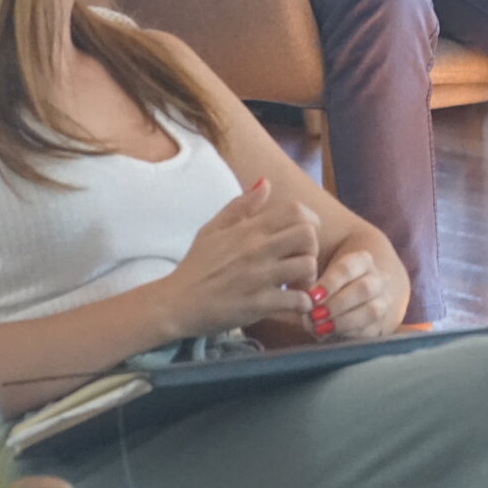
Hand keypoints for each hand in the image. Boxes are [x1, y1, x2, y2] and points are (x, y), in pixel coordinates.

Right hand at [159, 179, 323, 337]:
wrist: (174, 303)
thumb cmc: (196, 266)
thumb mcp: (212, 229)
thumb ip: (241, 206)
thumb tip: (266, 183)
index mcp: (248, 229)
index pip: (295, 210)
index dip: (310, 221)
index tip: (304, 237)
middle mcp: (256, 249)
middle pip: (308, 235)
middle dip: (313, 248)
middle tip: (301, 262)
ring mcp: (258, 277)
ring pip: (307, 266)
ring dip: (309, 278)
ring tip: (297, 285)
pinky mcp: (258, 304)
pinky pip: (297, 300)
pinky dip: (302, 303)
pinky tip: (293, 304)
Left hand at [255, 245, 398, 342]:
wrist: (353, 293)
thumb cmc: (325, 281)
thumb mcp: (316, 270)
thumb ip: (304, 276)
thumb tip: (292, 290)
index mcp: (362, 260)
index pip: (348, 268)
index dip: (329, 283)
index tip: (310, 296)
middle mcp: (377, 278)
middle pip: (363, 289)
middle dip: (336, 304)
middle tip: (313, 315)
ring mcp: (382, 301)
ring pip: (371, 310)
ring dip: (343, 321)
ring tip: (318, 328)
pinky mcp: (380, 323)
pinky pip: (369, 330)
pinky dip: (347, 334)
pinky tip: (327, 335)